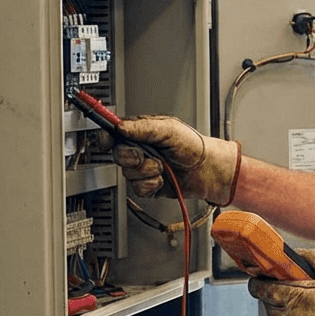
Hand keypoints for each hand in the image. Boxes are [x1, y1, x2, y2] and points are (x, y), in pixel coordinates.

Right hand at [113, 115, 241, 205]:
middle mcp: (140, 150)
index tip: (105, 141)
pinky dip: (151, 185)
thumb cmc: (194, 146)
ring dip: (146, 172)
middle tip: (147, 155)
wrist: (209, 170)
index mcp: (141, 133)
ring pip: (128, 174)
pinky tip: (163, 179)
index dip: (105, 137)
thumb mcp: (169, 129)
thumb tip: (120, 126)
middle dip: (132, 157)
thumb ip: (143, 127)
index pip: (113, 133)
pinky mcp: (149, 186)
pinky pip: (138, 189)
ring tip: (163, 167)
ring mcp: (144, 169)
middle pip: (117, 155)